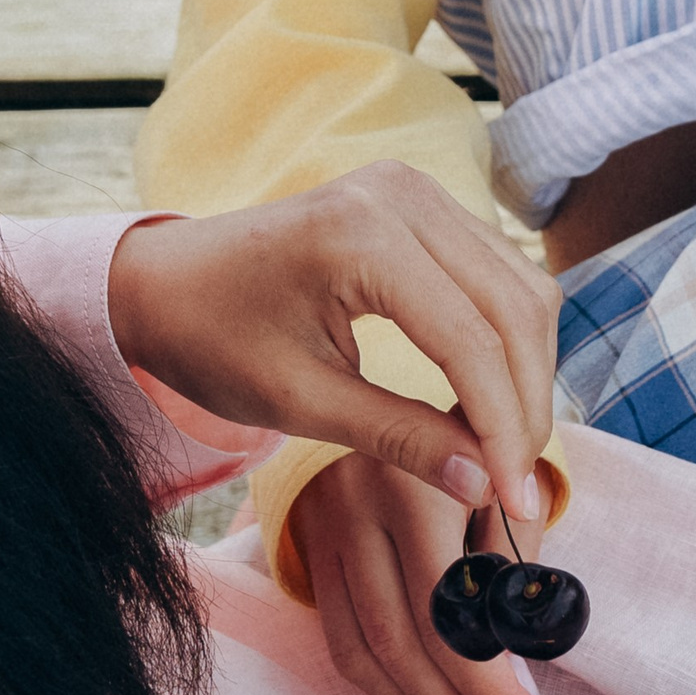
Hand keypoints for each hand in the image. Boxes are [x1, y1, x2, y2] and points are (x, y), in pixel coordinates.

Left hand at [107, 166, 558, 531]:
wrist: (167, 281)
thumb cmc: (213, 339)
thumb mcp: (300, 401)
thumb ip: (398, 438)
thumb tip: (484, 487)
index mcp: (360, 235)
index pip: (471, 341)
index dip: (503, 429)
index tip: (514, 503)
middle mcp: (403, 196)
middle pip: (515, 309)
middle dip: (526, 405)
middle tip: (517, 487)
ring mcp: (419, 190)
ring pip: (523, 289)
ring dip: (528, 373)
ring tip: (505, 449)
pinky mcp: (425, 204)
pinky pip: (500, 273)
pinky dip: (508, 339)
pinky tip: (490, 397)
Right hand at [292, 454, 552, 694]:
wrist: (403, 386)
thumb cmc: (483, 447)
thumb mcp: (512, 488)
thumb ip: (518, 572)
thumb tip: (521, 683)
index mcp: (417, 475)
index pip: (450, 610)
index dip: (491, 686)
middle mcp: (358, 501)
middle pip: (403, 642)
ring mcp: (325, 528)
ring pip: (365, 655)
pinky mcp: (309, 550)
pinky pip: (343, 645)